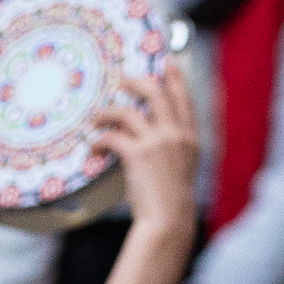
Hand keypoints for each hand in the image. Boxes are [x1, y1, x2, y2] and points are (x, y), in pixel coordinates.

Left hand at [101, 63, 200, 248]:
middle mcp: (176, 135)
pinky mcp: (138, 154)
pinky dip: (98, 141)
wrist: (168, 221)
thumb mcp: (182, 168)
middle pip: (155, 92)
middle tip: (122, 82)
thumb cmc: (171, 200)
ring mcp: (158, 143)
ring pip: (127, 111)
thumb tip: (148, 131)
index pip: (184, 98)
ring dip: (107, 113)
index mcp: (190, 138)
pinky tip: (93, 150)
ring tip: (96, 120)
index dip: (175, 77)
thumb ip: (173, 146)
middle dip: (136, 82)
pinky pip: (111, 136)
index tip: (166, 62)